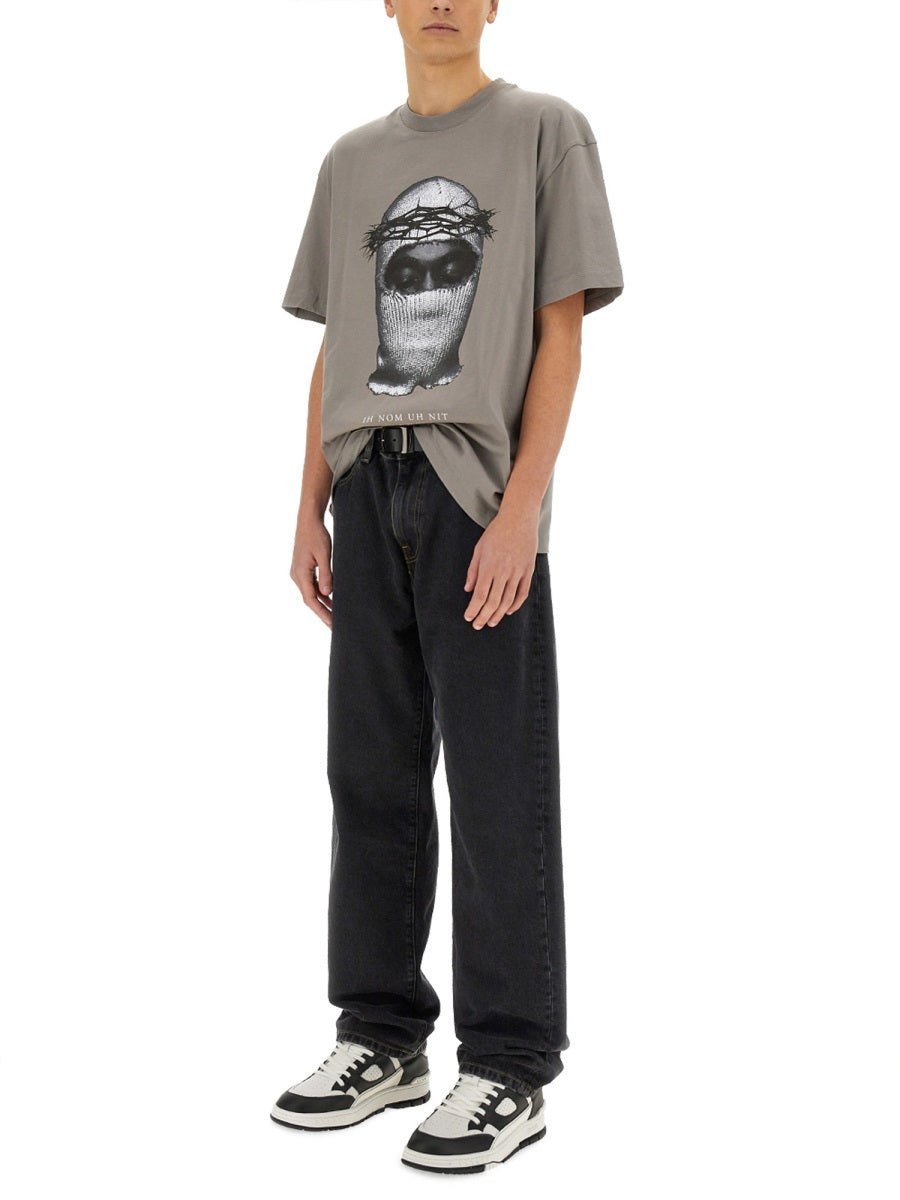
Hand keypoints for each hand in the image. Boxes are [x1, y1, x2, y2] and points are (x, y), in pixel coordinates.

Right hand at [290, 514, 333, 629]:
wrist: (308, 521)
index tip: (331, 623)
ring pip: (310, 594)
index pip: (311, 600)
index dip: (322, 613)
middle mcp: (297, 575)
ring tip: (335, 616)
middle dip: (322, 613)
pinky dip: (321, 594)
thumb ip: (326, 575)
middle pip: (310, 600)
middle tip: (335, 625)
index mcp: (300, 574)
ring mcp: (299, 573)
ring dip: (322, 604)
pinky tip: (331, 600)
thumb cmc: (316, 535)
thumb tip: (327, 593)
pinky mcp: (303, 569)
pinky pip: (311, 586)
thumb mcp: (324, 555)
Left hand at [463, 507, 539, 628]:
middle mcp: (503, 572)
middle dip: (484, 616)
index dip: (474, 609)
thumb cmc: (496, 533)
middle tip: (478, 625)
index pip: (480, 595)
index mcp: (489, 567)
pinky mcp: (528, 571)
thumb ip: (473, 571)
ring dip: (498, 614)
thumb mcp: (479, 549)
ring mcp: (518, 572)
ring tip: (491, 622)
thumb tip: (468, 590)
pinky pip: (522, 593)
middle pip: (493, 601)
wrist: (519, 519)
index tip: (468, 617)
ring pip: (508, 600)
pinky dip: (515, 605)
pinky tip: (508, 611)